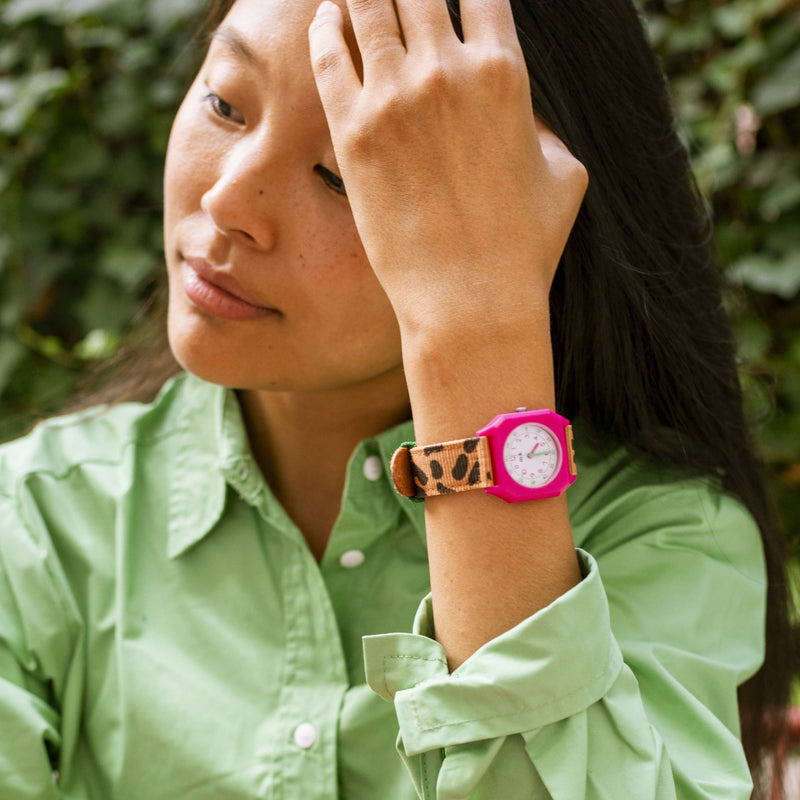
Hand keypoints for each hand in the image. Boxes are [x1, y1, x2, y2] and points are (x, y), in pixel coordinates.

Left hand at [308, 0, 587, 333]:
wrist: (470, 302)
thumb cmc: (522, 249)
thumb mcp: (563, 177)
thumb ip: (543, 128)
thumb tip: (527, 116)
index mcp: (504, 73)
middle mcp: (447, 72)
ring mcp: (396, 99)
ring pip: (368, 5)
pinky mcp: (354, 132)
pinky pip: (330, 54)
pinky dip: (327, 27)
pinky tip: (328, 18)